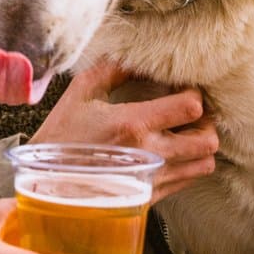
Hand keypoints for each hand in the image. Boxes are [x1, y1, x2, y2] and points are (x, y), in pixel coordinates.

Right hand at [32, 60, 218, 203]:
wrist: (46, 183)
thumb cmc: (61, 137)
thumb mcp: (80, 93)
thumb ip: (113, 69)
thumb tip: (138, 57)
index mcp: (134, 124)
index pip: (191, 106)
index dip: (192, 92)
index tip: (180, 88)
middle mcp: (149, 154)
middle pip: (207, 140)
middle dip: (205, 122)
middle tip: (189, 114)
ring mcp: (152, 179)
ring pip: (204, 164)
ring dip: (199, 147)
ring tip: (183, 136)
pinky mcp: (150, 196)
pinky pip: (187, 182)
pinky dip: (186, 166)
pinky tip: (168, 155)